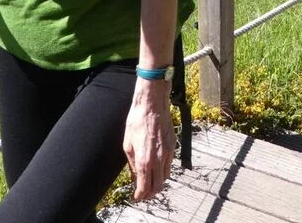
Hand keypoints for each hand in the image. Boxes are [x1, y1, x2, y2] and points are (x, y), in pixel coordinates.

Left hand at [122, 78, 175, 201]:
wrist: (152, 105)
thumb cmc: (137, 122)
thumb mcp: (127, 144)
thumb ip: (132, 164)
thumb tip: (135, 176)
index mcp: (144, 160)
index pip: (144, 187)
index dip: (140, 195)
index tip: (136, 196)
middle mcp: (158, 160)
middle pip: (158, 186)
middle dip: (150, 193)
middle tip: (143, 193)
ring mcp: (168, 153)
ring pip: (165, 177)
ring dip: (158, 183)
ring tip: (150, 182)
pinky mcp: (173, 146)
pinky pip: (169, 165)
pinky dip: (163, 171)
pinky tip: (156, 168)